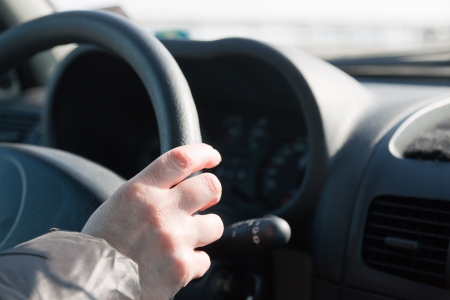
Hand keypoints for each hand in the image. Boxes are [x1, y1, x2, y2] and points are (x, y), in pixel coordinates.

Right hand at [82, 143, 223, 299]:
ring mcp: (174, 239)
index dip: (203, 153)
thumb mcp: (119, 203)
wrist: (90, 283)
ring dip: (204, 231)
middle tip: (205, 200)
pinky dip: (192, 262)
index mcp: (140, 191)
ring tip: (184, 239)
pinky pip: (204, 259)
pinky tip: (173, 263)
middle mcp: (159, 211)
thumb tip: (180, 182)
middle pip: (210, 186)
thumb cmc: (102, 244)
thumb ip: (150, 190)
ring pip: (214, 224)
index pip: (181, 159)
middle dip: (212, 192)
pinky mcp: (181, 267)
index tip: (211, 157)